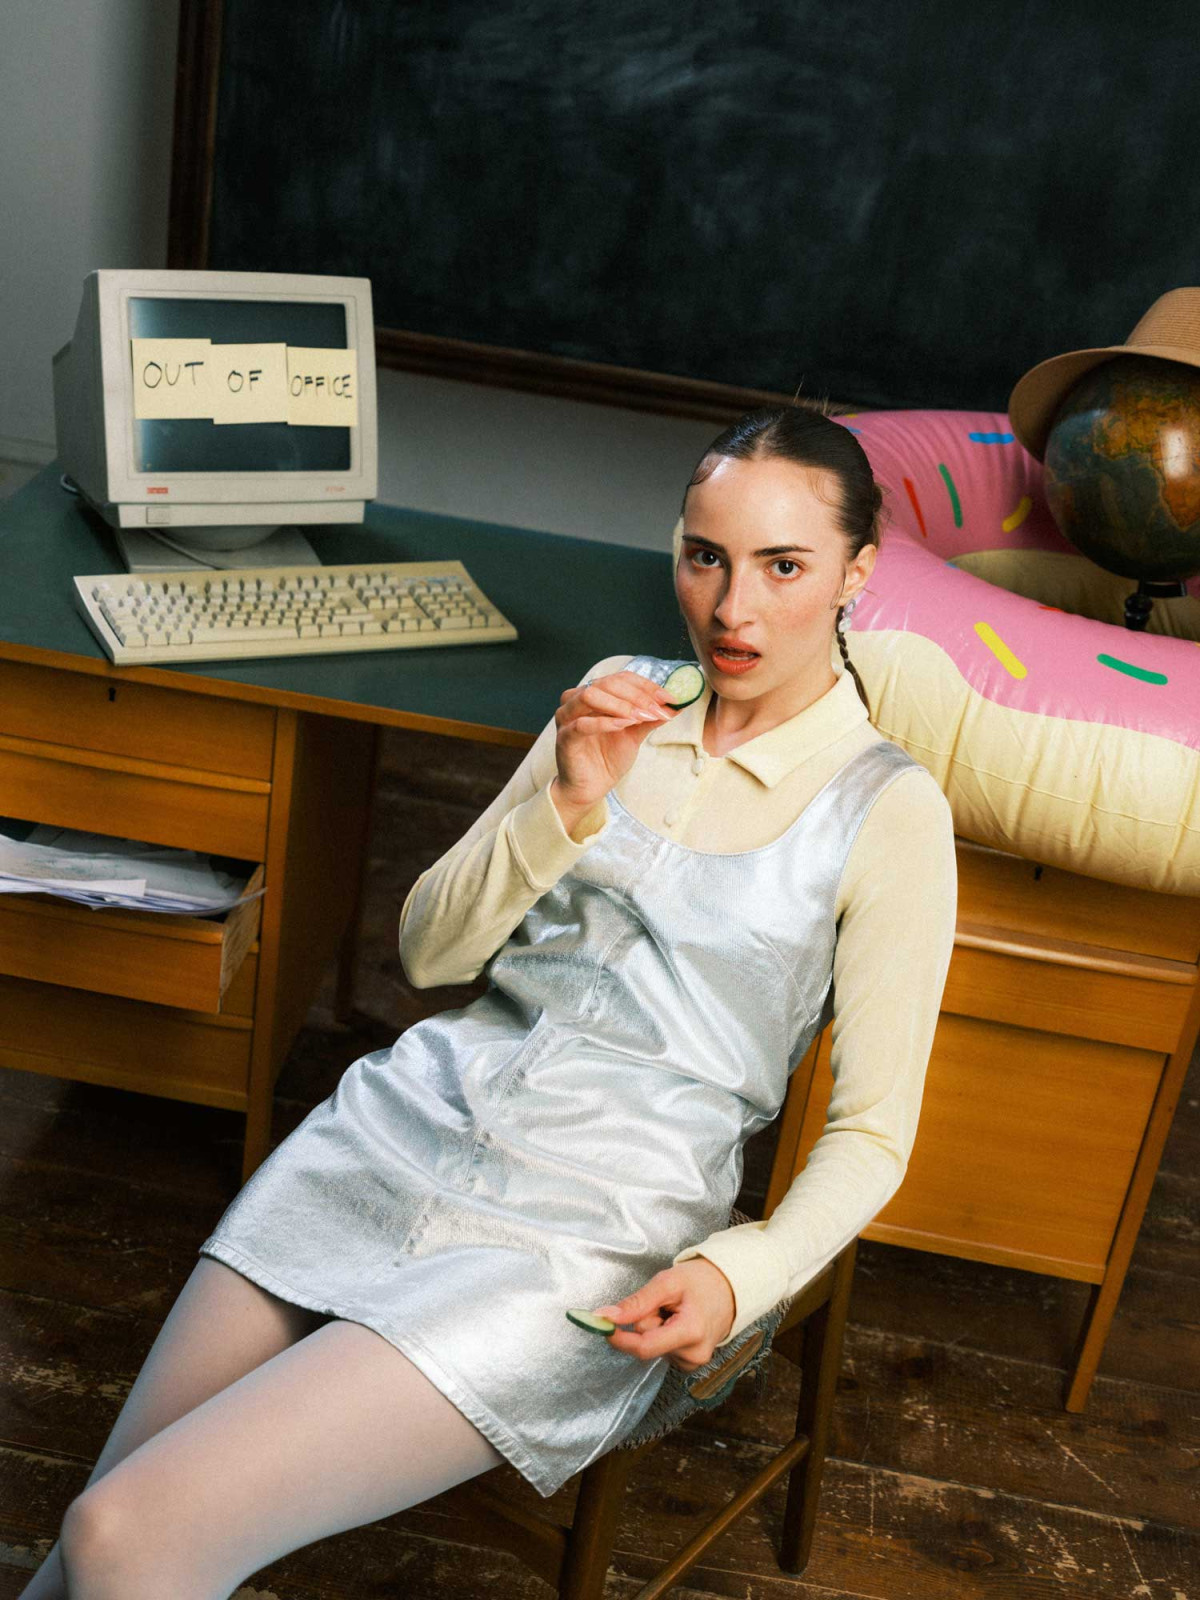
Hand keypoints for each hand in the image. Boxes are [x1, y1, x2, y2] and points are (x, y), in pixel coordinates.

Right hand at [552, 670, 678, 815]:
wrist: (591, 787)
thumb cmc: (607, 758)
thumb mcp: (634, 735)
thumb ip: (649, 719)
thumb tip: (674, 706)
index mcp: (595, 695)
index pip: (621, 679)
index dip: (646, 686)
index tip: (668, 698)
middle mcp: (577, 700)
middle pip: (607, 683)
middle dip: (636, 695)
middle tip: (656, 709)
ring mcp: (567, 717)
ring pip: (590, 695)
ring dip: (620, 704)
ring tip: (640, 717)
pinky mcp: (564, 737)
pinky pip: (582, 724)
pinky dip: (605, 722)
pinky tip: (624, 726)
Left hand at [591, 1259, 735, 1372]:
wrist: (730, 1288)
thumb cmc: (701, 1281)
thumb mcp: (668, 1282)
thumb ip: (637, 1302)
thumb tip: (606, 1317)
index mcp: (690, 1333)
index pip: (644, 1347)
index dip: (620, 1339)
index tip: (604, 1325)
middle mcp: (693, 1355)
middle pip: (647, 1345)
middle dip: (645, 1322)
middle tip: (662, 1303)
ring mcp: (693, 1361)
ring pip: (654, 1347)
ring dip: (656, 1328)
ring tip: (675, 1311)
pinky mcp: (690, 1362)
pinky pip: (663, 1350)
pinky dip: (664, 1335)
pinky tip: (678, 1322)